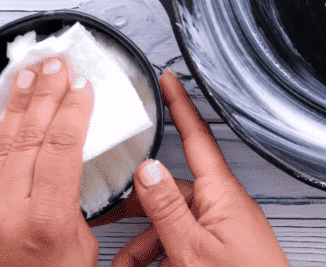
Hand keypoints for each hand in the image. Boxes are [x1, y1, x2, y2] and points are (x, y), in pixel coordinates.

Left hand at [0, 58, 98, 266]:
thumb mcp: (83, 254)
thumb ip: (79, 207)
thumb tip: (77, 171)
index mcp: (46, 223)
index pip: (62, 146)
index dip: (73, 110)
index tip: (82, 87)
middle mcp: (6, 214)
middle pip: (30, 135)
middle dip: (46, 93)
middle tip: (56, 64)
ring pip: (1, 144)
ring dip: (18, 104)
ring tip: (28, 76)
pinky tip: (4, 117)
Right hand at [107, 70, 289, 266]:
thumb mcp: (191, 247)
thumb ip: (166, 207)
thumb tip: (146, 167)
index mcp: (221, 194)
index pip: (196, 137)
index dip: (180, 104)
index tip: (169, 78)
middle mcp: (222, 208)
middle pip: (169, 192)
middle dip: (135, 210)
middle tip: (102, 217)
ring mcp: (222, 233)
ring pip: (171, 227)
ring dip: (142, 249)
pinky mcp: (220, 255)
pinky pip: (182, 247)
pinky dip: (159, 260)